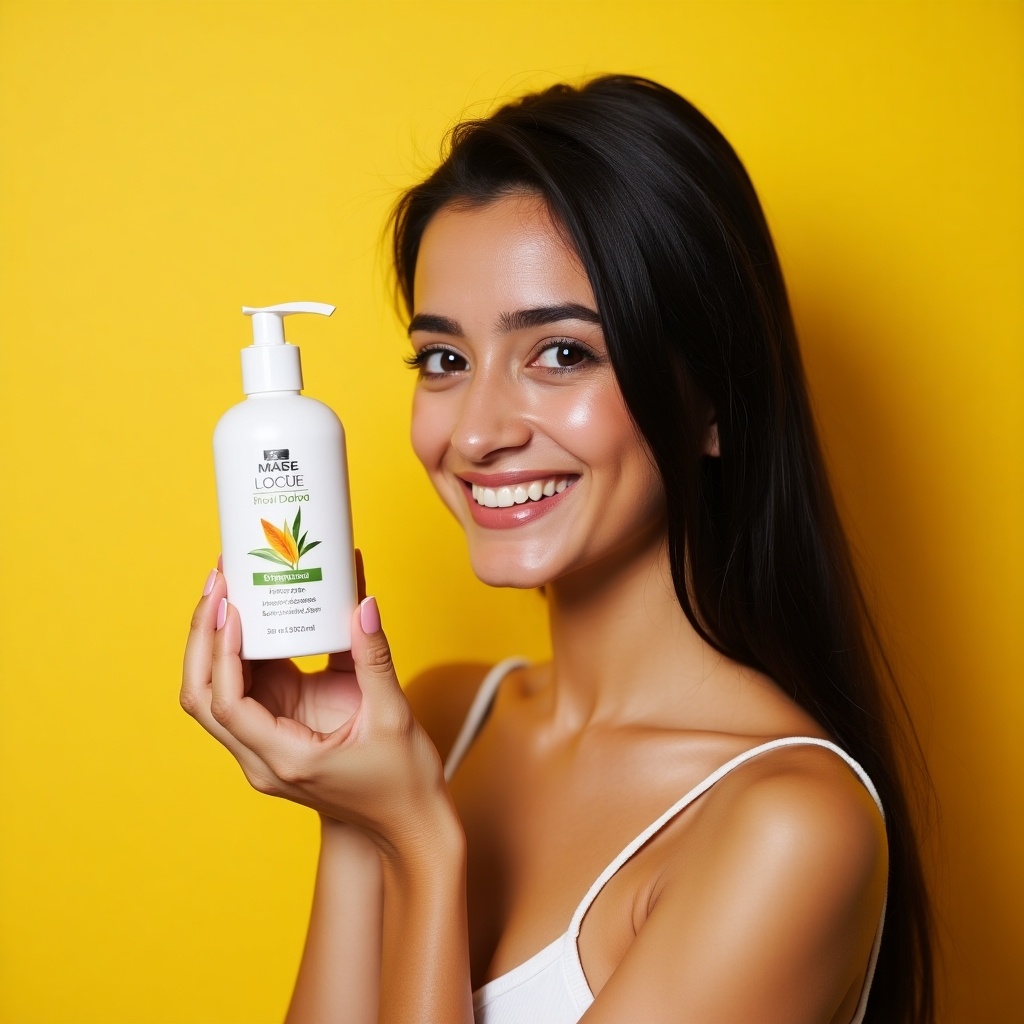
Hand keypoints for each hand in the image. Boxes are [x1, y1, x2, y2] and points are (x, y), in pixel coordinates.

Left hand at [180, 557, 453, 858]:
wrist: (405, 822)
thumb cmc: (401, 781)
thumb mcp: (393, 716)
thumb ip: (374, 658)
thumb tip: (363, 604)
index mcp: (285, 759)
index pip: (227, 704)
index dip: (222, 652)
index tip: (234, 607)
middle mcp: (263, 758)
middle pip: (204, 697)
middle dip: (204, 637)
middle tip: (219, 582)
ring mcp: (266, 747)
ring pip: (217, 692)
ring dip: (217, 641)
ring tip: (231, 588)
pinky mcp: (279, 733)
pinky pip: (249, 689)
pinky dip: (247, 650)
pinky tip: (259, 613)